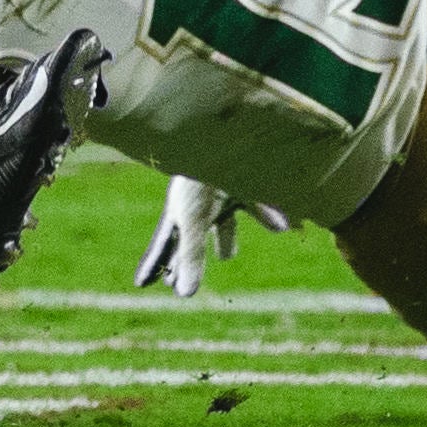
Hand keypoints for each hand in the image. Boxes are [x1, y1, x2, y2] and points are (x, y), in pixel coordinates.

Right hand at [131, 173, 295, 298]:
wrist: (223, 131)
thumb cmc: (198, 175)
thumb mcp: (194, 220)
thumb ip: (192, 256)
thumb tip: (184, 296)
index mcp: (179, 212)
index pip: (164, 246)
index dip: (154, 265)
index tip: (142, 284)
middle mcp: (197, 203)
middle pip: (190, 236)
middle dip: (187, 254)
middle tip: (178, 274)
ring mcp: (221, 191)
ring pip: (222, 221)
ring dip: (224, 238)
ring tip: (226, 257)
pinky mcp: (244, 179)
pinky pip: (254, 202)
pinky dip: (267, 216)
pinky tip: (284, 228)